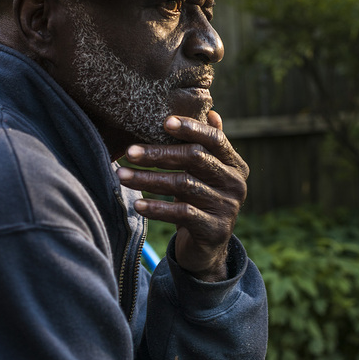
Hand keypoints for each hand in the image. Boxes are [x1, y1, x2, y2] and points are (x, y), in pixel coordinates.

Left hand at [116, 111, 248, 281]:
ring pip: (183, 185)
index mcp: (235, 164)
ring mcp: (227, 207)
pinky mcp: (215, 229)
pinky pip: (182, 213)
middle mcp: (236, 183)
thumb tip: (211, 111)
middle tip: (129, 151)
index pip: (214, 139)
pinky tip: (137, 205)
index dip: (191, 128)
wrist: (207, 249)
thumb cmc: (200, 201)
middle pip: (195, 158)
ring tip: (122, 176)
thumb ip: (207, 146)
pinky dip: (157, 208)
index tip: (164, 122)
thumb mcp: (205, 174)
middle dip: (158, 154)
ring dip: (149, 180)